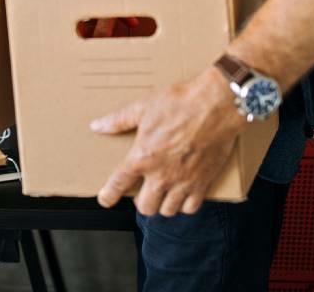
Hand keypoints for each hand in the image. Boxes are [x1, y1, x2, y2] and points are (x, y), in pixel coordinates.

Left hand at [90, 67, 244, 215]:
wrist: (215, 105)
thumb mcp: (143, 107)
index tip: (106, 199)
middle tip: (142, 191)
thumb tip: (98, 126)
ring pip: (168, 211)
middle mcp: (162, 175)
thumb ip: (119, 120)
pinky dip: (185, 205)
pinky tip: (183, 194)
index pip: (118, 184)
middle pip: (145, 207)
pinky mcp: (203, 182)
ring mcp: (183, 182)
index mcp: (143, 157)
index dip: (109, 195)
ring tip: (162, 194)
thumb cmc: (180, 103)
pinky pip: (191, 207)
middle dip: (141, 202)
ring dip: (162, 204)